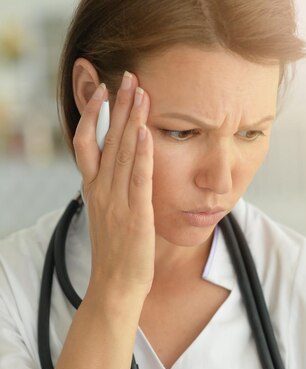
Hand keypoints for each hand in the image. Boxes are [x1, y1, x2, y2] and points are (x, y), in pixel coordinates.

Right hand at [73, 72, 154, 304]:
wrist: (115, 286)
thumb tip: (118, 174)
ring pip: (124, 154)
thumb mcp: (109, 217)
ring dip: (133, 121)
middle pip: (108, 141)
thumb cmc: (117, 255)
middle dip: (118, 106)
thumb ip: (111, 193)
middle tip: (128, 76)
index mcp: (94, 191)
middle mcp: (102, 192)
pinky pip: (139, 180)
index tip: (105, 92)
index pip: (89, 144)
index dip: (95, 115)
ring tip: (140, 92)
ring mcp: (117, 203)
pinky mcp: (136, 216)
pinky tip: (147, 132)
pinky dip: (143, 155)